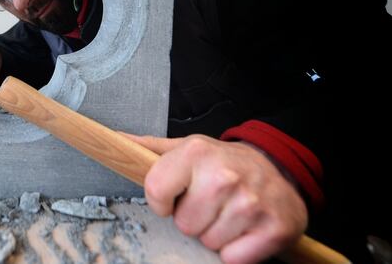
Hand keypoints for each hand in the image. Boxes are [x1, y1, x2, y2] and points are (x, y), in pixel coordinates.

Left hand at [123, 133, 306, 263]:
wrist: (278, 172)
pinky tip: (244, 228)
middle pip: (184, 224)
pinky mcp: (274, 228)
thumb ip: (149, 149)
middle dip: (194, 219)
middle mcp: (224, 176)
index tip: (175, 197)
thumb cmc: (223, 164)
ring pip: (209, 242)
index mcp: (196, 152)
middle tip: (210, 204)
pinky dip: (237, 250)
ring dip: (216, 234)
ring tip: (228, 213)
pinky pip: (234, 259)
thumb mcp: (187, 148)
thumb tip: (113, 139)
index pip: (155, 192)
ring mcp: (251, 203)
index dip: (162, 202)